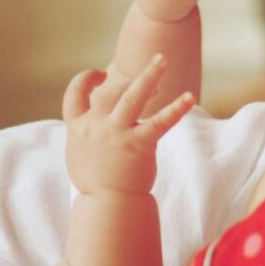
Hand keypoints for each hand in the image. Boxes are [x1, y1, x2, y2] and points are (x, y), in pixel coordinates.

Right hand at [62, 56, 194, 194]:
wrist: (108, 207)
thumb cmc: (97, 183)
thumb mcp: (80, 154)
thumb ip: (85, 133)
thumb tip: (92, 120)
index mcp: (78, 128)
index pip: (74, 96)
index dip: (86, 81)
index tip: (100, 75)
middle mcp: (95, 127)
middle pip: (111, 91)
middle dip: (131, 79)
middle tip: (154, 71)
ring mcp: (116, 134)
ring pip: (132, 97)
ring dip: (149, 75)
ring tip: (162, 59)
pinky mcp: (138, 145)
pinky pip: (160, 122)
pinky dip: (177, 108)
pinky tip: (190, 98)